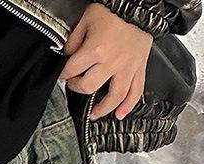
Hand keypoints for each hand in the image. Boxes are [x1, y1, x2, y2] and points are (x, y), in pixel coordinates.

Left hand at [60, 3, 151, 120]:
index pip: (72, 70)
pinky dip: (129, 105)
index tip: (63, 74)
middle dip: (77, 88)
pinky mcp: (140, 67)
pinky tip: (120, 114)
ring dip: (103, 108)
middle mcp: (112, 61)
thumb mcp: (86, 20)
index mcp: (96, 49)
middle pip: (89, 87)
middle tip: (75, 85)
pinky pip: (136, 90)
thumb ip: (74, 41)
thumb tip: (68, 56)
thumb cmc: (114, 11)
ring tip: (94, 114)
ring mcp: (128, 66)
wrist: (139, 5)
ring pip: (115, 96)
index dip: (64, 74)